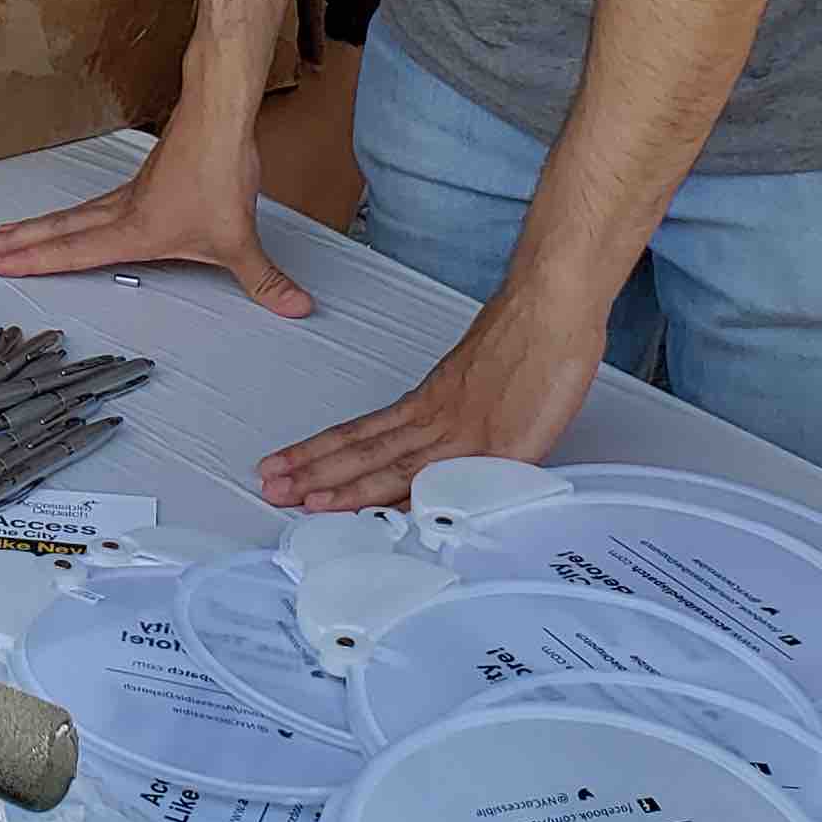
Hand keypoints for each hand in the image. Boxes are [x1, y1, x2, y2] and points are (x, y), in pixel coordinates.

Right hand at [0, 111, 315, 318]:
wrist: (218, 116)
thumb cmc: (218, 172)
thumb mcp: (240, 240)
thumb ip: (266, 280)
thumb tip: (296, 308)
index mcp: (132, 231)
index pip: (73, 252)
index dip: (32, 260)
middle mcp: (122, 212)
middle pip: (58, 228)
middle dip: (17, 241)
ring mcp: (130, 192)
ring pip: (72, 213)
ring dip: (37, 225)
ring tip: (9, 232)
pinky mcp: (143, 179)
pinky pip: (95, 202)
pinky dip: (72, 214)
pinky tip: (77, 218)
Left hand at [257, 277, 605, 508]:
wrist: (551, 305)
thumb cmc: (526, 335)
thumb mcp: (479, 376)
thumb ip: (458, 413)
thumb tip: (442, 441)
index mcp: (428, 400)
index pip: (362, 431)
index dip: (321, 451)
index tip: (286, 464)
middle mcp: (435, 416)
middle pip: (364, 450)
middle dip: (314, 472)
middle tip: (270, 486)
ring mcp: (462, 432)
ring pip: (392, 465)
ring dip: (346, 487)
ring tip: (303, 500)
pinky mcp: (495, 446)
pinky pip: (446, 478)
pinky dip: (414, 499)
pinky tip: (387, 515)